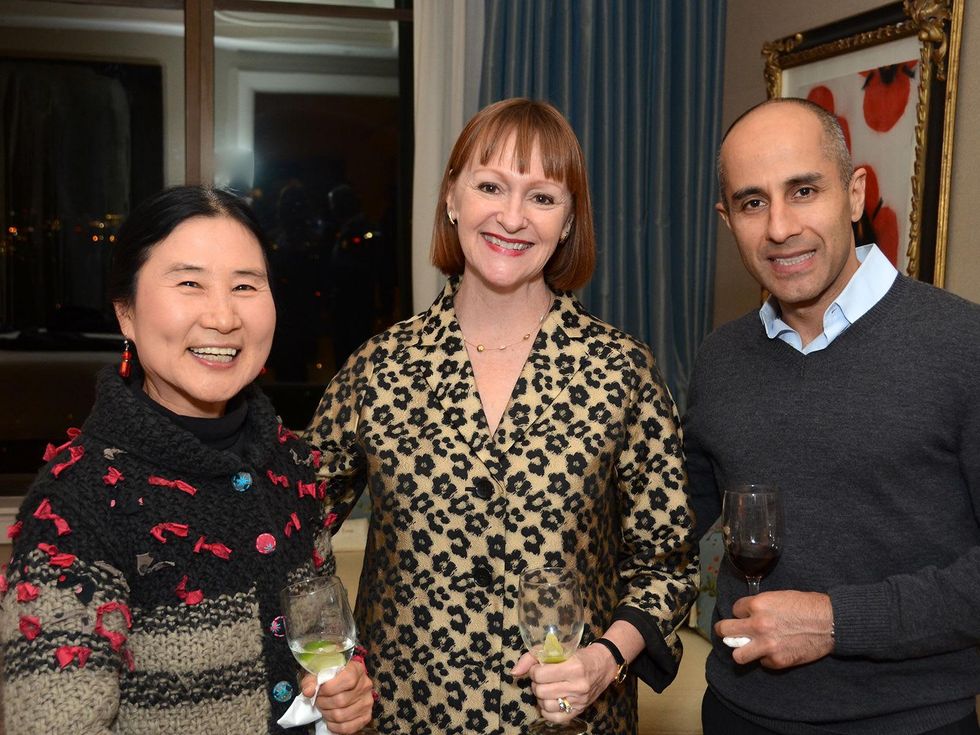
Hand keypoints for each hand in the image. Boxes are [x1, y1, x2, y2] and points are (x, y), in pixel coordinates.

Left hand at [301, 659, 374, 733]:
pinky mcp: (366, 716)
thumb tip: (309, 691)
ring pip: (342, 715)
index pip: (348, 679)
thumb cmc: (330, 679)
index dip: (330, 688)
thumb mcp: (318, 674)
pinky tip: (330, 720)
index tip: (319, 690)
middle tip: (318, 701)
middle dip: (324, 703)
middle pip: (342, 700)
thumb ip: (311, 681)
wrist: (341, 686)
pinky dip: (334, 727)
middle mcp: (365, 685)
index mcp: (357, 669)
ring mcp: (367, 702)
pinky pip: (347, 727)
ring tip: (324, 709)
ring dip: (327, 715)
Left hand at [510, 644, 617, 722]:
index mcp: (573, 667)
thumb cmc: (578, 654)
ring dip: (540, 696)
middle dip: (536, 683)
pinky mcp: (579, 710)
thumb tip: (514, 672)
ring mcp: (579, 701)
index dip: (534, 670)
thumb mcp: (558, 648)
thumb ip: (532, 657)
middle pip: (541, 690)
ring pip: (546, 705)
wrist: (603, 665)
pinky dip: (547, 710)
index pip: (540, 674)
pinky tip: (549, 700)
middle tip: (541, 677)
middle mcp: (577, 686)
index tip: (538, 667)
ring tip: (545, 688)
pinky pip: (555, 718)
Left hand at [714, 590, 834, 668]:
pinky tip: (775, 651)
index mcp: (757, 605)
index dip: (741, 612)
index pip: (734, 610)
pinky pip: (762, 663)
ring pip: (738, 655)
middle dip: (724, 631)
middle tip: (726, 632)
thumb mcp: (778, 596)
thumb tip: (747, 614)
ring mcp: (767, 645)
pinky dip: (766, 658)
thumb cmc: (806, 605)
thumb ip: (760, 605)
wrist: (829, 622)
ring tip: (747, 648)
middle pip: (725, 631)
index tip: (746, 615)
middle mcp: (758, 625)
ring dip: (742, 651)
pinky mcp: (777, 661)